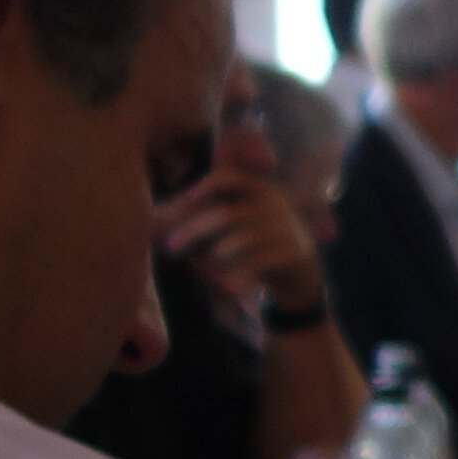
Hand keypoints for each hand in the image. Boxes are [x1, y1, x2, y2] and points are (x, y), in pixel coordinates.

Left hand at [158, 160, 322, 318]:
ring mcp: (285, 227)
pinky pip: (256, 261)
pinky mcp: (293, 251)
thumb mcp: (234, 225)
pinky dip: (236, 272)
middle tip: (170, 247)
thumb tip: (156, 220)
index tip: (183, 201)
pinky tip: (227, 282)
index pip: (229, 176)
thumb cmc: (254, 245)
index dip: (205, 186)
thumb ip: (203, 218)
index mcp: (257, 189)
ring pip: (239, 240)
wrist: (301, 272)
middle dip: (193, 230)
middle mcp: (273, 204)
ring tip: (203, 267)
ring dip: (214, 255)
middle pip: (225, 214)